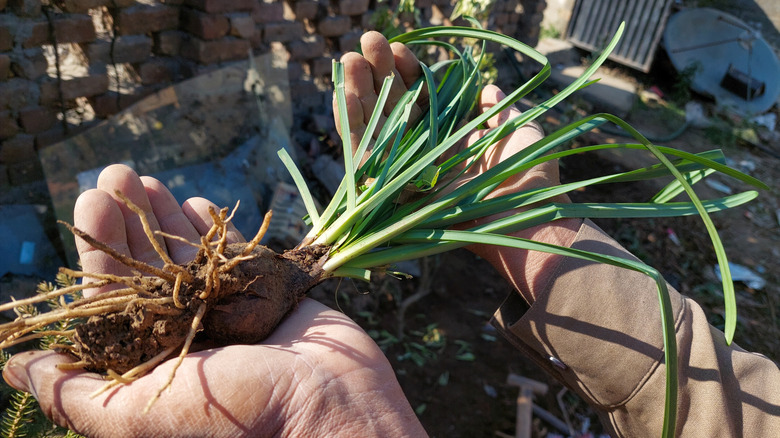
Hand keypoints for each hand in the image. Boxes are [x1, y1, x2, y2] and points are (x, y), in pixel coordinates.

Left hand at [3, 165, 423, 436]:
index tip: (91, 201)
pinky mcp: (267, 293)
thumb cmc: (241, 414)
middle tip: (116, 174)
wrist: (332, 406)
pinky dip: (217, 230)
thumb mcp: (142, 414)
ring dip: (166, 217)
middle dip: (130, 221)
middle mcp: (188, 333)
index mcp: (154, 360)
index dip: (99, 249)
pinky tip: (197, 204)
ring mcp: (230, 310)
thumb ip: (78, 393)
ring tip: (147, 178)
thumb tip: (14, 371)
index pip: (114, 297)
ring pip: (189, 256)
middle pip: (149, 267)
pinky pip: (236, 256)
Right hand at [339, 32, 580, 301]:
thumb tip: (489, 86)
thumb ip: (501, 107)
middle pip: (392, 108)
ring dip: (358, 90)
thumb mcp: (519, 130)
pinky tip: (344, 90)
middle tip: (367, 41)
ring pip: (372, 125)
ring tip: (349, 58)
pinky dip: (350, 121)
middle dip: (378, 73)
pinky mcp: (387, 189)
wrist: (525, 217)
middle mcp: (424, 155)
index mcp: (450, 141)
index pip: (420, 100)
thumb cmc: (530, 176)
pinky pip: (361, 152)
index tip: (399, 48)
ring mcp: (404, 172)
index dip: (408, 73)